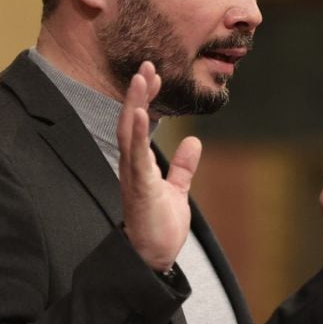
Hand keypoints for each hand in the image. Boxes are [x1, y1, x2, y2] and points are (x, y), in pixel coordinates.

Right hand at [117, 61, 201, 271]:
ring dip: (134, 104)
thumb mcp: (177, 191)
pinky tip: (138, 111)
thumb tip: (193, 142)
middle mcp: (132, 167)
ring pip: (129, 133)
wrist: (154, 258)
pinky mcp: (140, 188)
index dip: (145, 100)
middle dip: (137, 93)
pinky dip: (136, 133)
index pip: (140, 125)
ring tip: (141, 78)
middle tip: (146, 65)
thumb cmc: (160, 227)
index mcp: (140, 165)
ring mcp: (134, 176)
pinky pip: (136, 156)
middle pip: (130, 122)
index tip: (154, 76)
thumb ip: (182, 167)